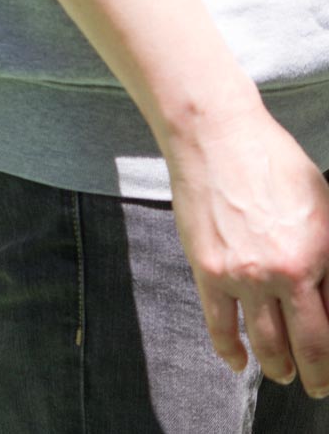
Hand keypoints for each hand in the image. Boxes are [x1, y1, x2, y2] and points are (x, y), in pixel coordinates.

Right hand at [165, 98, 328, 396]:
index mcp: (318, 256)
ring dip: (277, 365)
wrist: (216, 139)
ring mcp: (241, 276)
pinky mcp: (207, 271)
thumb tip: (328, 289)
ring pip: (265, 341)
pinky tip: (237, 362)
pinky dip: (229, 350)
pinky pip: (218, 323)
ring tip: (283, 375)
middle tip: (319, 385)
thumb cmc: (273, 162)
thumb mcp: (324, 207)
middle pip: (306, 343)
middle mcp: (282, 274)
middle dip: (317, 372)